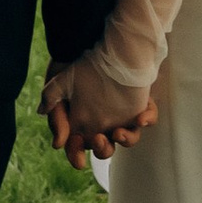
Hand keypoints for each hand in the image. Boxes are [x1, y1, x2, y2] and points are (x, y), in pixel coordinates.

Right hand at [42, 57, 158, 169]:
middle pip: (104, 148)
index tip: (78, 160)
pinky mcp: (139, 105)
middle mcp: (103, 122)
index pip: (79, 146)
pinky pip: (147, 118)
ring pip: (127, 138)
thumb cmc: (79, 64)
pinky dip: (147, 119)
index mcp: (83, 122)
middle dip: (102, 150)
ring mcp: (123, 115)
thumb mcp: (59, 84)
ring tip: (118, 132)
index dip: (77, 154)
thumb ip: (54, 112)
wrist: (100, 42)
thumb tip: (57, 143)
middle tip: (99, 139)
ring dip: (125, 140)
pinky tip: (141, 118)